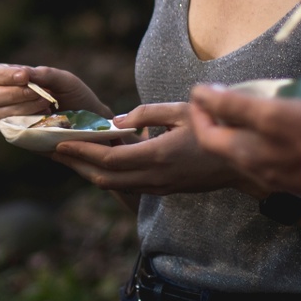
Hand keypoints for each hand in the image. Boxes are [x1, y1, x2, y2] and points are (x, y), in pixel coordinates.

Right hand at [0, 63, 108, 123]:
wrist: (90, 122)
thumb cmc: (75, 97)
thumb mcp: (64, 80)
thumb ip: (44, 74)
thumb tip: (24, 74)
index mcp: (13, 80)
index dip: (2, 75)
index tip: (25, 77)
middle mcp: (5, 100)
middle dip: (12, 94)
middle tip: (39, 94)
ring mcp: (9, 120)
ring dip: (21, 108)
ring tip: (47, 106)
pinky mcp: (17, 137)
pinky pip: (8, 130)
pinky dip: (25, 122)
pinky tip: (45, 119)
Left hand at [49, 102, 244, 195]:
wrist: (244, 163)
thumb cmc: (214, 129)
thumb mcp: (181, 111)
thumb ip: (146, 113)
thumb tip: (117, 121)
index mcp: (157, 155)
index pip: (108, 158)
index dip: (81, 152)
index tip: (60, 142)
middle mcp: (155, 177)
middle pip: (105, 178)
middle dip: (78, 165)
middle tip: (57, 151)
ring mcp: (161, 187)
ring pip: (115, 186)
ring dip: (91, 173)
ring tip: (73, 158)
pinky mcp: (166, 190)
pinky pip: (129, 186)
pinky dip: (109, 176)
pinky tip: (101, 165)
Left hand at [186, 85, 300, 196]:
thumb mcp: (270, 112)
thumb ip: (232, 105)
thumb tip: (201, 94)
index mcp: (244, 154)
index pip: (206, 136)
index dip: (199, 114)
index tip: (200, 95)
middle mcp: (255, 169)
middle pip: (224, 146)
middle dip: (218, 122)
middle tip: (221, 99)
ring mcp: (275, 176)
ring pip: (247, 152)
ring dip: (240, 130)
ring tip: (248, 108)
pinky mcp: (295, 177)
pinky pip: (268, 157)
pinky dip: (262, 139)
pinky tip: (277, 128)